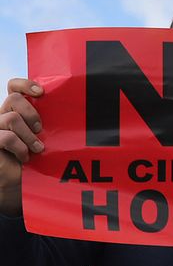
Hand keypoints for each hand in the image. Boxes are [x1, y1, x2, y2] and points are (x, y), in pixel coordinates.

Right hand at [0, 77, 44, 216]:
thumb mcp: (44, 137)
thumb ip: (46, 123)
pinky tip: (25, 157)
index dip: (24, 84)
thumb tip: (72, 109)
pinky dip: (20, 147)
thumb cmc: (35, 158)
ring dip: (28, 135)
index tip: (41, 93)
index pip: (13, 87)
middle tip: (41, 129)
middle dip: (31, 113)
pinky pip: (6, 137)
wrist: (20, 181)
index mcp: (14, 111)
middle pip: (13, 99)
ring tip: (37, 148)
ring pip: (11, 118)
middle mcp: (1, 116)